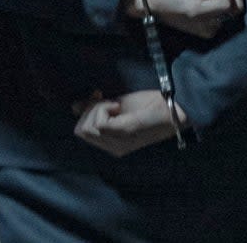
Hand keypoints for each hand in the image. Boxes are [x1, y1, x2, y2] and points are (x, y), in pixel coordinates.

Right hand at [73, 89, 187, 156]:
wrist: (171, 109)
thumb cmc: (148, 107)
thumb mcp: (117, 107)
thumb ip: (97, 109)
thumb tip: (74, 106)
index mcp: (111, 144)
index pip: (81, 132)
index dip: (84, 113)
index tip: (97, 98)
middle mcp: (113, 148)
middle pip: (80, 130)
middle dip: (89, 111)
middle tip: (107, 102)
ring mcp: (117, 143)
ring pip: (86, 126)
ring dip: (97, 109)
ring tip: (114, 105)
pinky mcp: (122, 134)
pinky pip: (98, 122)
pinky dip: (103, 108)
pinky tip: (117, 106)